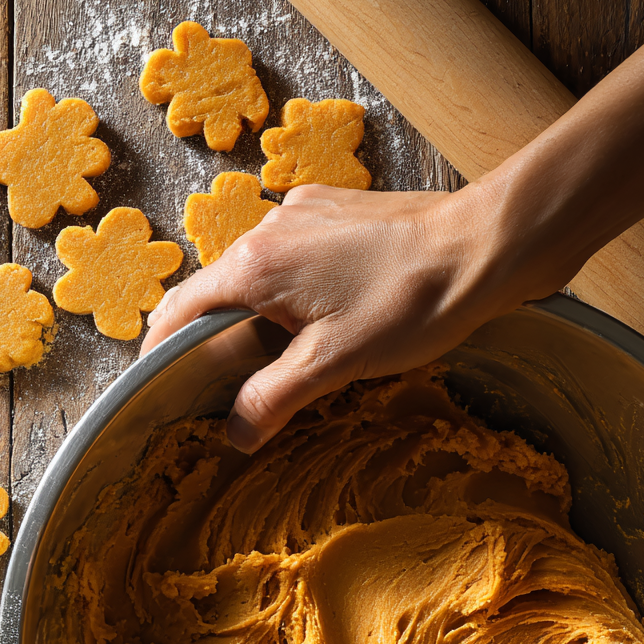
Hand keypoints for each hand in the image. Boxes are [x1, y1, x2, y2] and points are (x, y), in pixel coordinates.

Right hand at [141, 182, 531, 451]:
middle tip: (234, 389)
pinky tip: (331, 319)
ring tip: (292, 360)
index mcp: (255, 265)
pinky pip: (297, 256)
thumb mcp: (334, 363)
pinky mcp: (337, 210)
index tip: (159, 387)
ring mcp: (305, 213)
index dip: (161, 353)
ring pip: (262, 275)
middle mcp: (270, 228)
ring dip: (264, 317)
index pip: (179, 311)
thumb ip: (274, 397)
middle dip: (220, 341)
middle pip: (219, 293)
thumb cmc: (410, 301)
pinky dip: (297, 291)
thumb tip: (234, 432)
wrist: (484, 245)